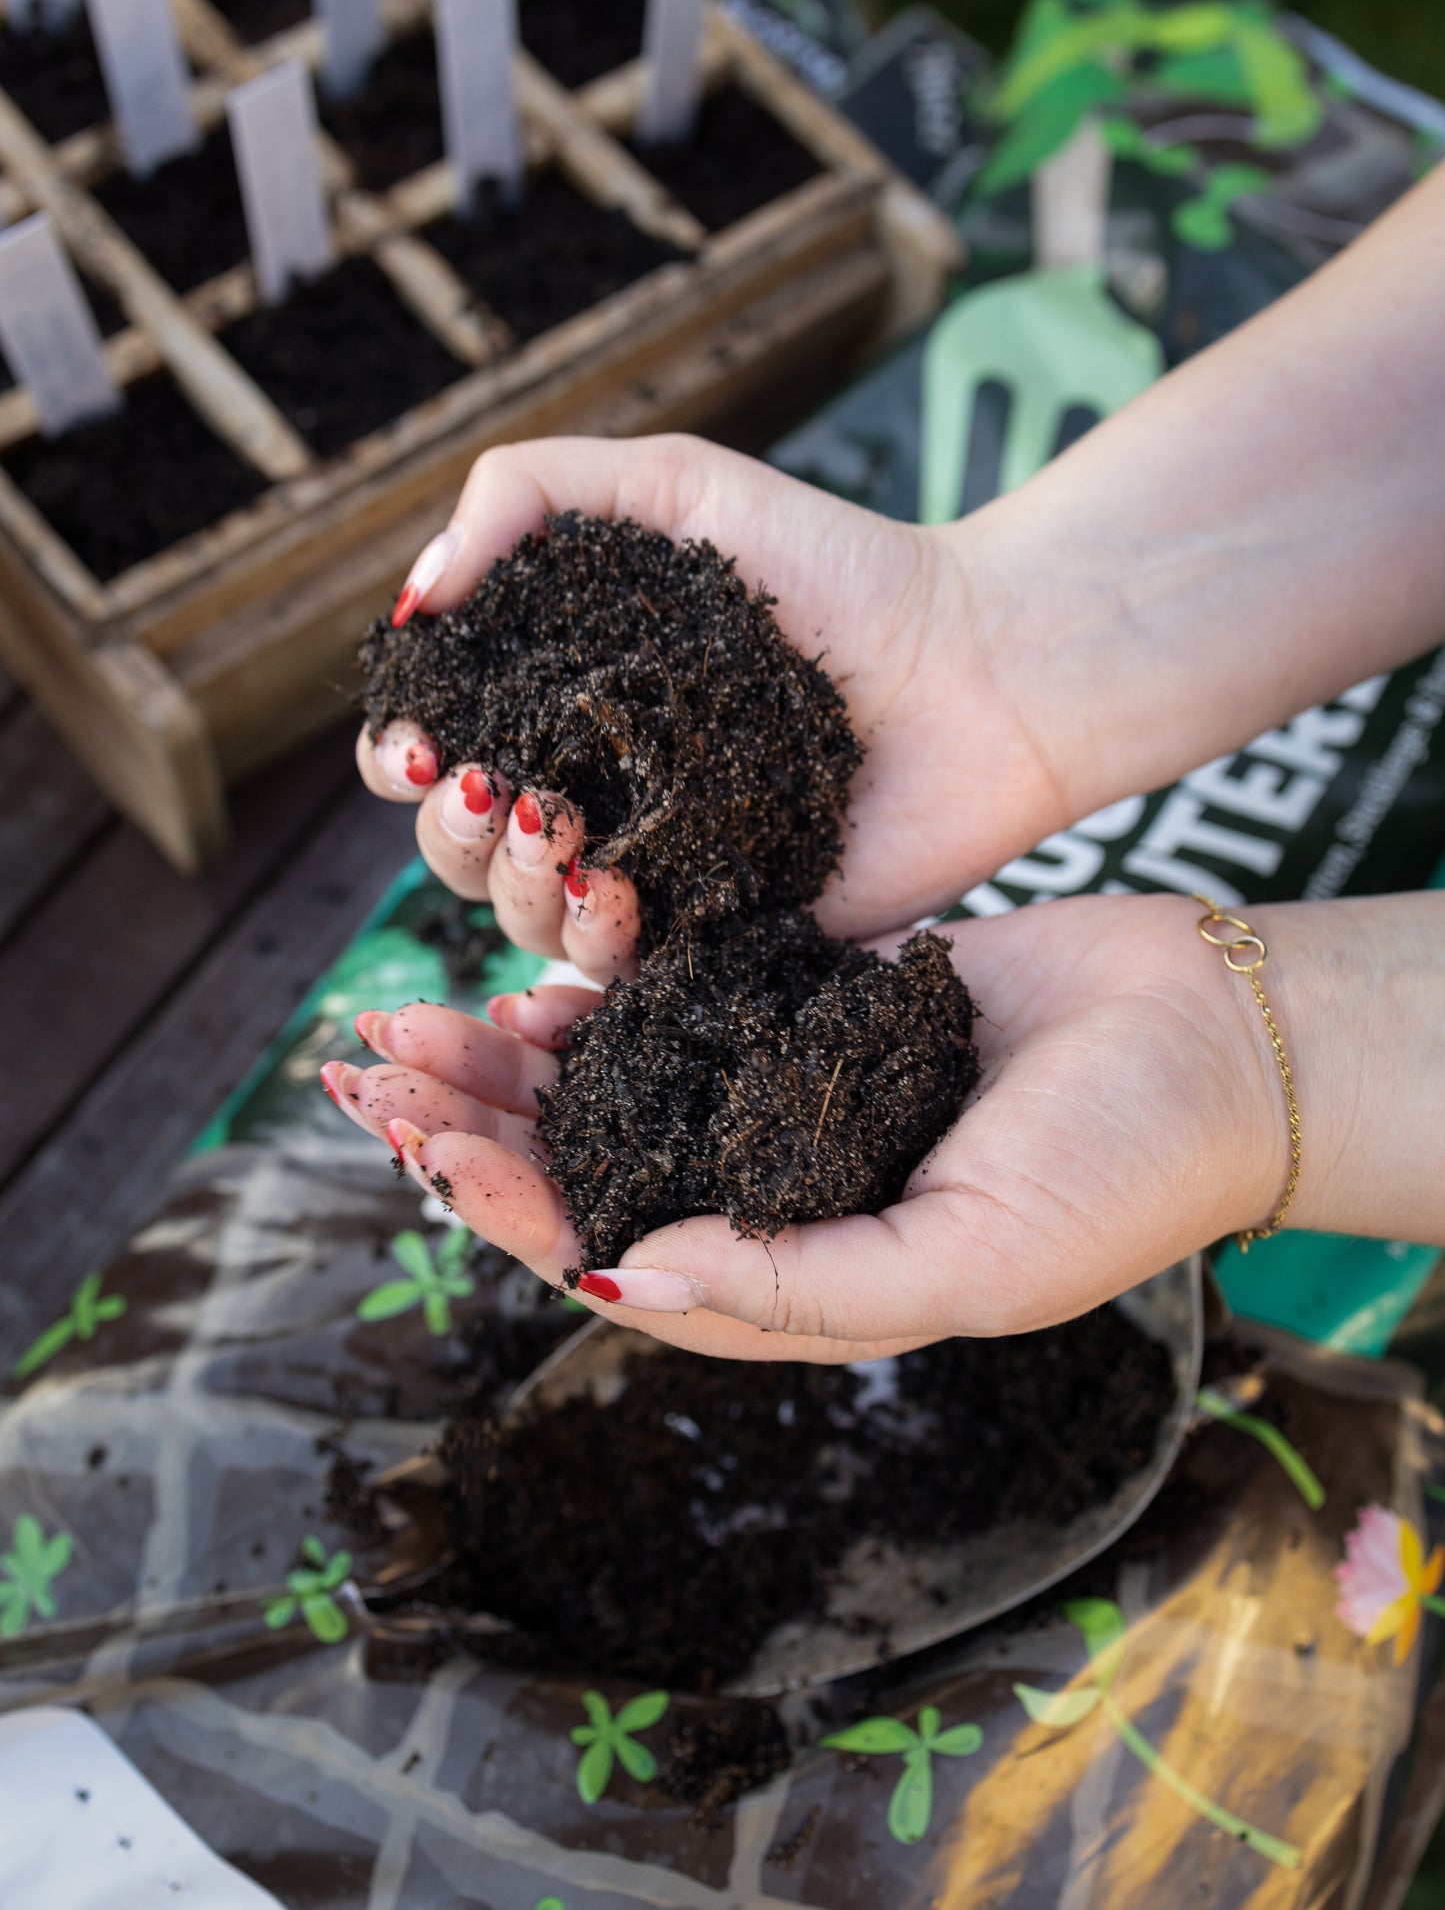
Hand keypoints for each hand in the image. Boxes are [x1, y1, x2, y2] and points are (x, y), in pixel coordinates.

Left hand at [324, 894, 1301, 1361]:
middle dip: (473, 1123)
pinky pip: (681, 1014)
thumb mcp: (968, 1258)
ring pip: (612, 1089)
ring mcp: (787, 1105)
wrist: (1214, 1037)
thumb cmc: (1120, 1169)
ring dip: (514, 1060)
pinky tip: (540, 972)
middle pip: (585, 1170)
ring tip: (416, 1011)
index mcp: (797, 1282)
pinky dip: (606, 999)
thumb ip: (798, 1285)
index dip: (508, 1206)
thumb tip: (621, 1273)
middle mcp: (773, 1200)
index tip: (427, 1145)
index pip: (611, 1255)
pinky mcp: (810, 1018)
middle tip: (369, 1065)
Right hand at [357, 433, 1068, 983]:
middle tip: (489, 789)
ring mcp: (651, 876)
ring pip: (522, 920)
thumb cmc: (831, 568)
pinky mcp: (716, 941)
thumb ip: (527, 497)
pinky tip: (620, 890)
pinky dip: (595, 937)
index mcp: (560, 702)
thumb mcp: (674, 484)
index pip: (431, 750)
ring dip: (511, 884)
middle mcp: (591, 794)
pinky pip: (620, 972)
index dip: (399, 754)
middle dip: (445, 827)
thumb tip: (415, 600)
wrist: (976, 666)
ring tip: (556, 827)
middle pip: (455, 848)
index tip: (416, 743)